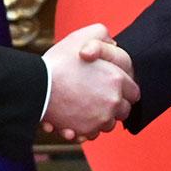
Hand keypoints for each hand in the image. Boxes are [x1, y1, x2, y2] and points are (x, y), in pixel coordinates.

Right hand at [41, 23, 138, 140]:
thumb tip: (113, 44)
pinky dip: (86, 129)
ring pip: (109, 124)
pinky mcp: (86, 131)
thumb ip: (103, 36)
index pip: (134, 92)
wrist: (37, 86)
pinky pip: (93, 134)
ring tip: (87, 109)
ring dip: (101, 118)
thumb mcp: (82, 37)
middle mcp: (113, 101)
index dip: (124, 89)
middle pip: (124, 110)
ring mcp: (100, 119)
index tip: (114, 88)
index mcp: (117, 80)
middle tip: (100, 99)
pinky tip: (76, 119)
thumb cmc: (58, 62)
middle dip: (114, 106)